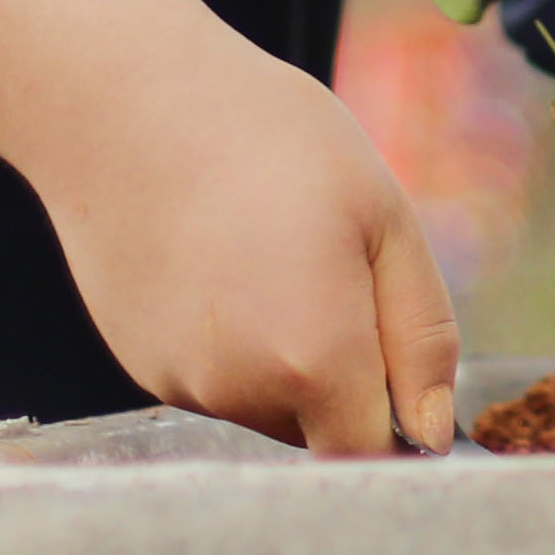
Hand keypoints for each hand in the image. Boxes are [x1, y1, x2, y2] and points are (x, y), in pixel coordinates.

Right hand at [0, 0, 456, 454]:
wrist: (124, 101)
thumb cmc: (269, 140)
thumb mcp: (383, 216)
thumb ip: (420, 337)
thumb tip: (430, 435)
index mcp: (313, 361)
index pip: (374, 452)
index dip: (401, 421)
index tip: (398, 350)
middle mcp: (239, 393)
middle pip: (322, 428)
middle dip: (346, 373)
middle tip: (329, 262)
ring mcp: (181, 384)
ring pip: (268, 403)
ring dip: (287, 356)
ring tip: (266, 248)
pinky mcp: (142, 365)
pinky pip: (216, 378)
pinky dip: (232, 338)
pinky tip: (218, 258)